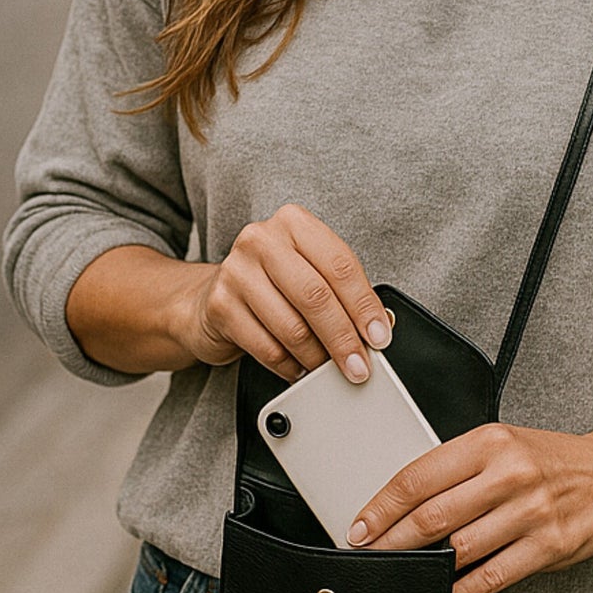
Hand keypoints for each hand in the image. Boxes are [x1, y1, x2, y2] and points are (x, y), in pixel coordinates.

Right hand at [185, 203, 389, 383]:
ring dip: (317, 357)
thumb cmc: (272, 284)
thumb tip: (377, 329)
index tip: (380, 337)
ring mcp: (236, 271)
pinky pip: (268, 349)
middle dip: (344, 339)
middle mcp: (262, 240)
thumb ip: (340, 293)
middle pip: (316, 297)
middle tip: (359, 366)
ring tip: (328, 369)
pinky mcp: (220, 306)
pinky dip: (291, 367)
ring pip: (292, 328)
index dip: (364, 306)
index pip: (340, 266)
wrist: (212, 297)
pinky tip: (299, 369)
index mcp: (294, 223)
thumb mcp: (308, 272)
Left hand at [346, 422, 592, 592]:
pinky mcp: (550, 546)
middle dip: (391, 543)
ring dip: (423, 569)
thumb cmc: (553, 462)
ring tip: (401, 576)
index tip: (359, 528)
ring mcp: (531, 512)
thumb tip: (403, 508)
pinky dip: (461, 592)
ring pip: (459, 549)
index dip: (381, 507)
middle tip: (368, 556)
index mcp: (490, 442)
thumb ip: (459, 470)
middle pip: (432, 516)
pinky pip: (492, 577)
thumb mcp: (505, 446)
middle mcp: (510, 474)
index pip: (419, 476)